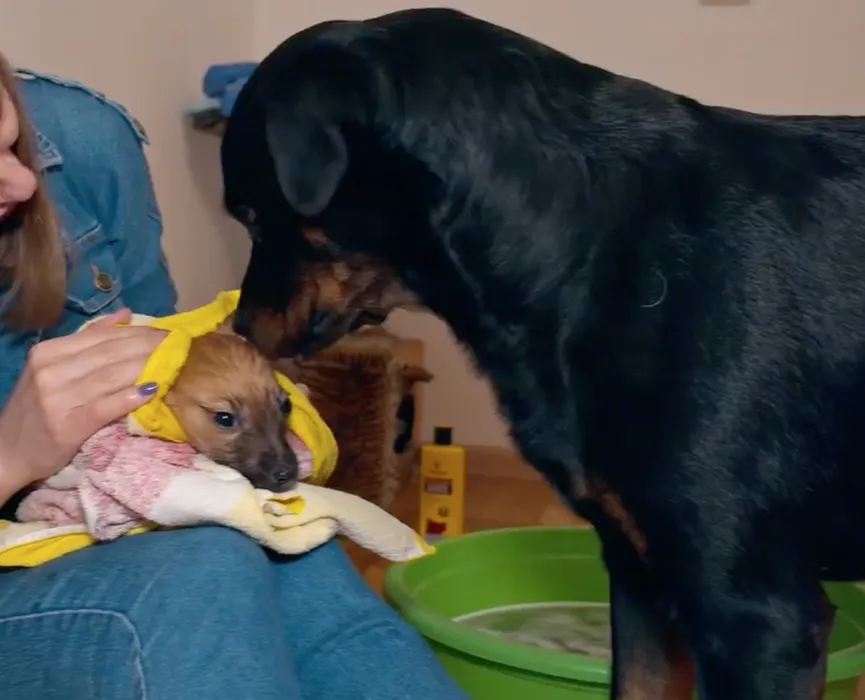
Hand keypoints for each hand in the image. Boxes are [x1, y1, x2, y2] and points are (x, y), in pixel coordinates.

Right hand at [0, 308, 166, 500]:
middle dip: (150, 348)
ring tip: (174, 365)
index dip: (140, 333)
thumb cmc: (36, 410)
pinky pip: (106, 405)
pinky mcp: (67, 424)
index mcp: (49, 352)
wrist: (5, 453)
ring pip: (112, 376)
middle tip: (179, 346)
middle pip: (111, 354)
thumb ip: (89, 341)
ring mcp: (57, 397)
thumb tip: (126, 315)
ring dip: (147, 368)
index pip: (103, 337)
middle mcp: (51, 370)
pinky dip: (130, 397)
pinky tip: (152, 391)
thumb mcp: (53, 369)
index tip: (169, 333)